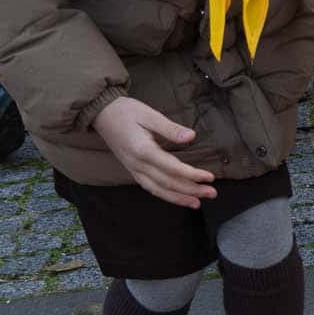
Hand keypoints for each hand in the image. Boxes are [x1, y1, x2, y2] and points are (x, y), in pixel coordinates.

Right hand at [92, 97, 215, 207]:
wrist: (102, 114)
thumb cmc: (127, 111)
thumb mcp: (150, 115)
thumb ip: (170, 128)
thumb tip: (192, 136)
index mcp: (143, 150)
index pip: (172, 168)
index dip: (192, 175)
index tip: (209, 177)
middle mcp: (137, 164)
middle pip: (167, 183)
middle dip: (191, 190)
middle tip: (211, 193)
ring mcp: (133, 169)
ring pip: (158, 189)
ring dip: (179, 198)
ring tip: (198, 203)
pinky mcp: (132, 170)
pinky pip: (150, 187)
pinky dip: (165, 195)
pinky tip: (178, 198)